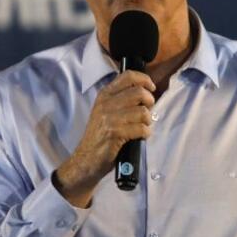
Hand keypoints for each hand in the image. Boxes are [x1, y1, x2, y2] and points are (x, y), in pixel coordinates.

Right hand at [54, 70, 155, 207]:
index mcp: (104, 95)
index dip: (144, 80)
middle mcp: (106, 103)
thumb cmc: (99, 136)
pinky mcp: (115, 133)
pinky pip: (141, 129)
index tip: (151, 88)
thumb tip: (146, 93)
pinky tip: (140, 137)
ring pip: (143, 112)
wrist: (85, 159)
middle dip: (150, 102)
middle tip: (148, 111)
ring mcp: (110, 118)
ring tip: (142, 127)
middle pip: (139, 92)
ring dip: (147, 121)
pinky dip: (145, 133)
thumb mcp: (104, 112)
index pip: (127, 76)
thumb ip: (120, 100)